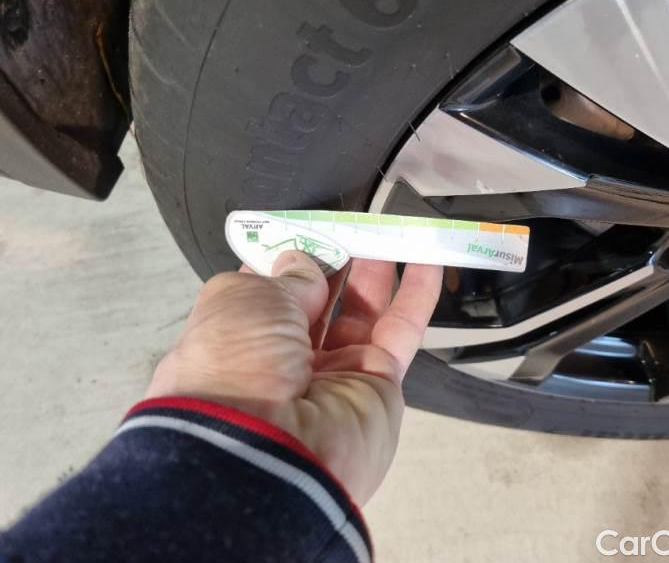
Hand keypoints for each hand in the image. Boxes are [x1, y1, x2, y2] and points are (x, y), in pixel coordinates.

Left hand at [146, 252, 442, 503]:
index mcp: (237, 340)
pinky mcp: (378, 383)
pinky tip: (428, 256)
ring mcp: (334, 372)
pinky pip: (401, 330)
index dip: (286, 257)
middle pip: (318, 300)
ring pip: (362, 311)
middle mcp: (283, 359)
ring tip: (391, 227)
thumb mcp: (244, 301)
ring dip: (377, 268)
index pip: (266, 291)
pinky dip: (417, 292)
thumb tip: (304, 261)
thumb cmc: (235, 365)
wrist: (267, 451)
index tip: (306, 227)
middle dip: (335, 260)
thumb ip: (285, 276)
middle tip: (353, 223)